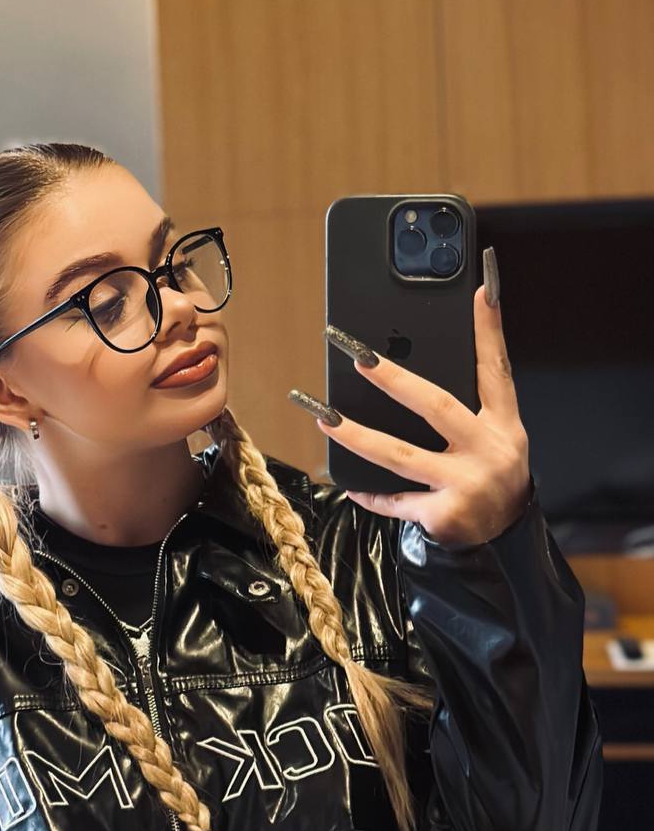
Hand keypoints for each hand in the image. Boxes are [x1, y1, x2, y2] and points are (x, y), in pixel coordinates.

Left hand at [317, 276, 530, 548]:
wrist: (505, 539)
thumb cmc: (489, 476)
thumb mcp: (495, 437)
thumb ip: (468, 404)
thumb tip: (412, 360)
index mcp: (503, 424)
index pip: (496, 368)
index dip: (488, 330)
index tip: (479, 291)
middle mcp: (489, 450)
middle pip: (436, 406)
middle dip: (394, 380)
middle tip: (359, 357)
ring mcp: (467, 484)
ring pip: (399, 455)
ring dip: (358, 436)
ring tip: (325, 419)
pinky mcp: (445, 515)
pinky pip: (394, 499)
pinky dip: (370, 493)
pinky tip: (347, 483)